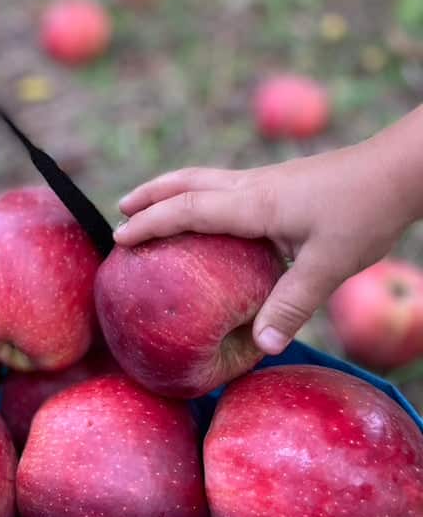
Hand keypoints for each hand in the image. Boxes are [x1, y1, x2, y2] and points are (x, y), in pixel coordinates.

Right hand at [114, 109, 422, 354]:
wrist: (395, 170)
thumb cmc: (363, 213)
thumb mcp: (329, 265)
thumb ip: (292, 304)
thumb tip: (262, 346)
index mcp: (254, 205)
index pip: (188, 210)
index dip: (151, 223)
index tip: (121, 238)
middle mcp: (252, 186)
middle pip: (186, 182)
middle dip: (150, 195)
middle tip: (121, 210)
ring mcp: (264, 180)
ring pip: (203, 177)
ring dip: (171, 188)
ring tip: (149, 202)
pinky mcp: (277, 181)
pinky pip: (223, 184)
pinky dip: (198, 193)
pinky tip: (209, 212)